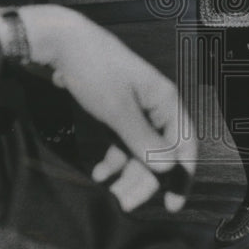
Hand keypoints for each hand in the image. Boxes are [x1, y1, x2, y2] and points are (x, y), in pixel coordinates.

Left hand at [15, 5, 195, 212]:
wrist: (63, 43)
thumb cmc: (95, 72)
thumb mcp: (118, 111)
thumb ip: (144, 141)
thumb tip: (169, 169)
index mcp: (166, 101)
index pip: (184, 144)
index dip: (181, 176)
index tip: (171, 206)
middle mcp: (156, 105)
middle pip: (161, 151)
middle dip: (146, 180)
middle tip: (126, 205)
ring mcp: (137, 108)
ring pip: (141, 149)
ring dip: (128, 173)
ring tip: (111, 194)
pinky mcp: (119, 109)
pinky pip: (124, 141)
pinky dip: (114, 160)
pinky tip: (100, 174)